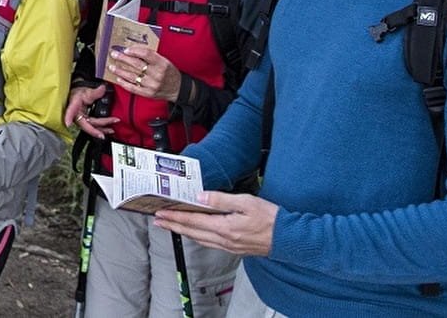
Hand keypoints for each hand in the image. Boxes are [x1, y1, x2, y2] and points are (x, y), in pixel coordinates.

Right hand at [65, 83, 118, 137]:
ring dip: (101, 130)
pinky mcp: (86, 121)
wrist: (78, 95)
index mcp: (74, 106)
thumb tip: (103, 89)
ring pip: (91, 127)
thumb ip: (95, 92)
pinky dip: (101, 128)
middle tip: (109, 129)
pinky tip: (108, 129)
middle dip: (98, 128)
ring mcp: (81, 120)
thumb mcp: (86, 91)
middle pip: (86, 124)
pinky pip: (94, 126)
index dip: (68, 117)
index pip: (70, 111)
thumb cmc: (79, 93)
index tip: (68, 123)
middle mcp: (76, 116)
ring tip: (111, 130)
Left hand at [110, 46, 180, 99]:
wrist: (178, 89)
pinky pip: (133, 88)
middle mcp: (157, 74)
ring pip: (132, 76)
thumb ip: (152, 57)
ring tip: (112, 67)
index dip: (135, 51)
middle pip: (137, 64)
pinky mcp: (148, 93)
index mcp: (162, 64)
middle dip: (123, 59)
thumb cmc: (171, 74)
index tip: (126, 49)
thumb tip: (135, 51)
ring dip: (120, 71)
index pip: (147, 54)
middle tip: (114, 55)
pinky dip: (124, 83)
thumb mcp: (165, 62)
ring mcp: (152, 85)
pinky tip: (118, 79)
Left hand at [154, 192, 276, 256]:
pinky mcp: (235, 248)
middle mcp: (224, 240)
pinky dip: (197, 237)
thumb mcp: (246, 202)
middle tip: (158, 220)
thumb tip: (200, 197)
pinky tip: (195, 234)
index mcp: (225, 228)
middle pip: (192, 232)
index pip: (193, 222)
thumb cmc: (271, 219)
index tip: (161, 213)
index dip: (175, 217)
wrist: (288, 238)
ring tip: (171, 226)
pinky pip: (210, 243)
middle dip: (173, 226)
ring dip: (183, 232)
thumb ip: (221, 200)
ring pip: (200, 239)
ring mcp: (229, 246)